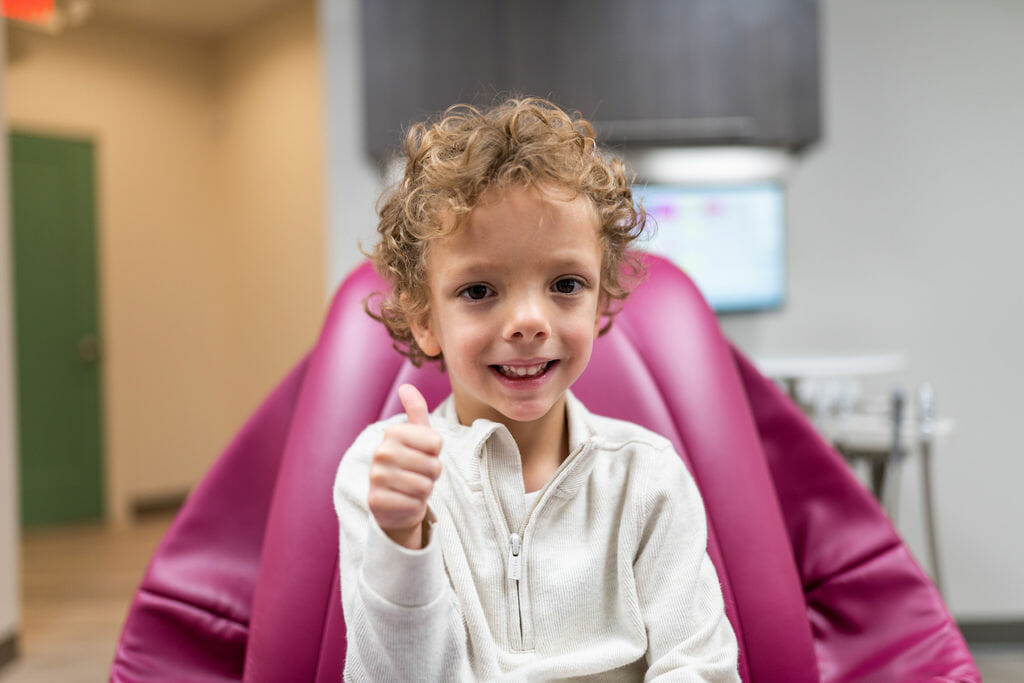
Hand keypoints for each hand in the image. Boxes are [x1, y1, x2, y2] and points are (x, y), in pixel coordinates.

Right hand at [368, 384, 442, 548]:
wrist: (394, 502)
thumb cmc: (411, 464)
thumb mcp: (416, 437)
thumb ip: (416, 411)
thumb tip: (406, 387)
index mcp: (392, 433)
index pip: (436, 442)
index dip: (435, 453)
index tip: (423, 455)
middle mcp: (381, 453)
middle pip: (433, 465)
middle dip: (432, 474)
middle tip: (418, 475)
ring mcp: (376, 478)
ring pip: (425, 486)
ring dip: (424, 490)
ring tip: (412, 487)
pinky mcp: (377, 502)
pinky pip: (414, 504)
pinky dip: (415, 506)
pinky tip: (404, 501)